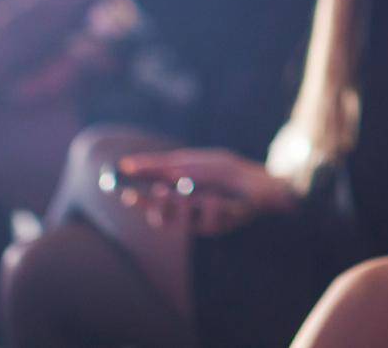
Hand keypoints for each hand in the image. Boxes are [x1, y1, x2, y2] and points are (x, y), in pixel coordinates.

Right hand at [115, 148, 295, 235]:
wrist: (262, 178)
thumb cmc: (226, 172)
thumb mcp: (189, 163)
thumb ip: (160, 166)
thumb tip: (125, 165)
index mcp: (179, 201)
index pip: (151, 205)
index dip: (137, 202)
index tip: (124, 192)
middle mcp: (189, 216)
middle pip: (162, 221)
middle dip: (157, 208)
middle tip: (158, 192)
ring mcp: (206, 222)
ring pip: (185, 223)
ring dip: (184, 205)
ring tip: (186, 188)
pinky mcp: (225, 225)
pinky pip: (212, 219)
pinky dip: (211, 205)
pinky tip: (217, 196)